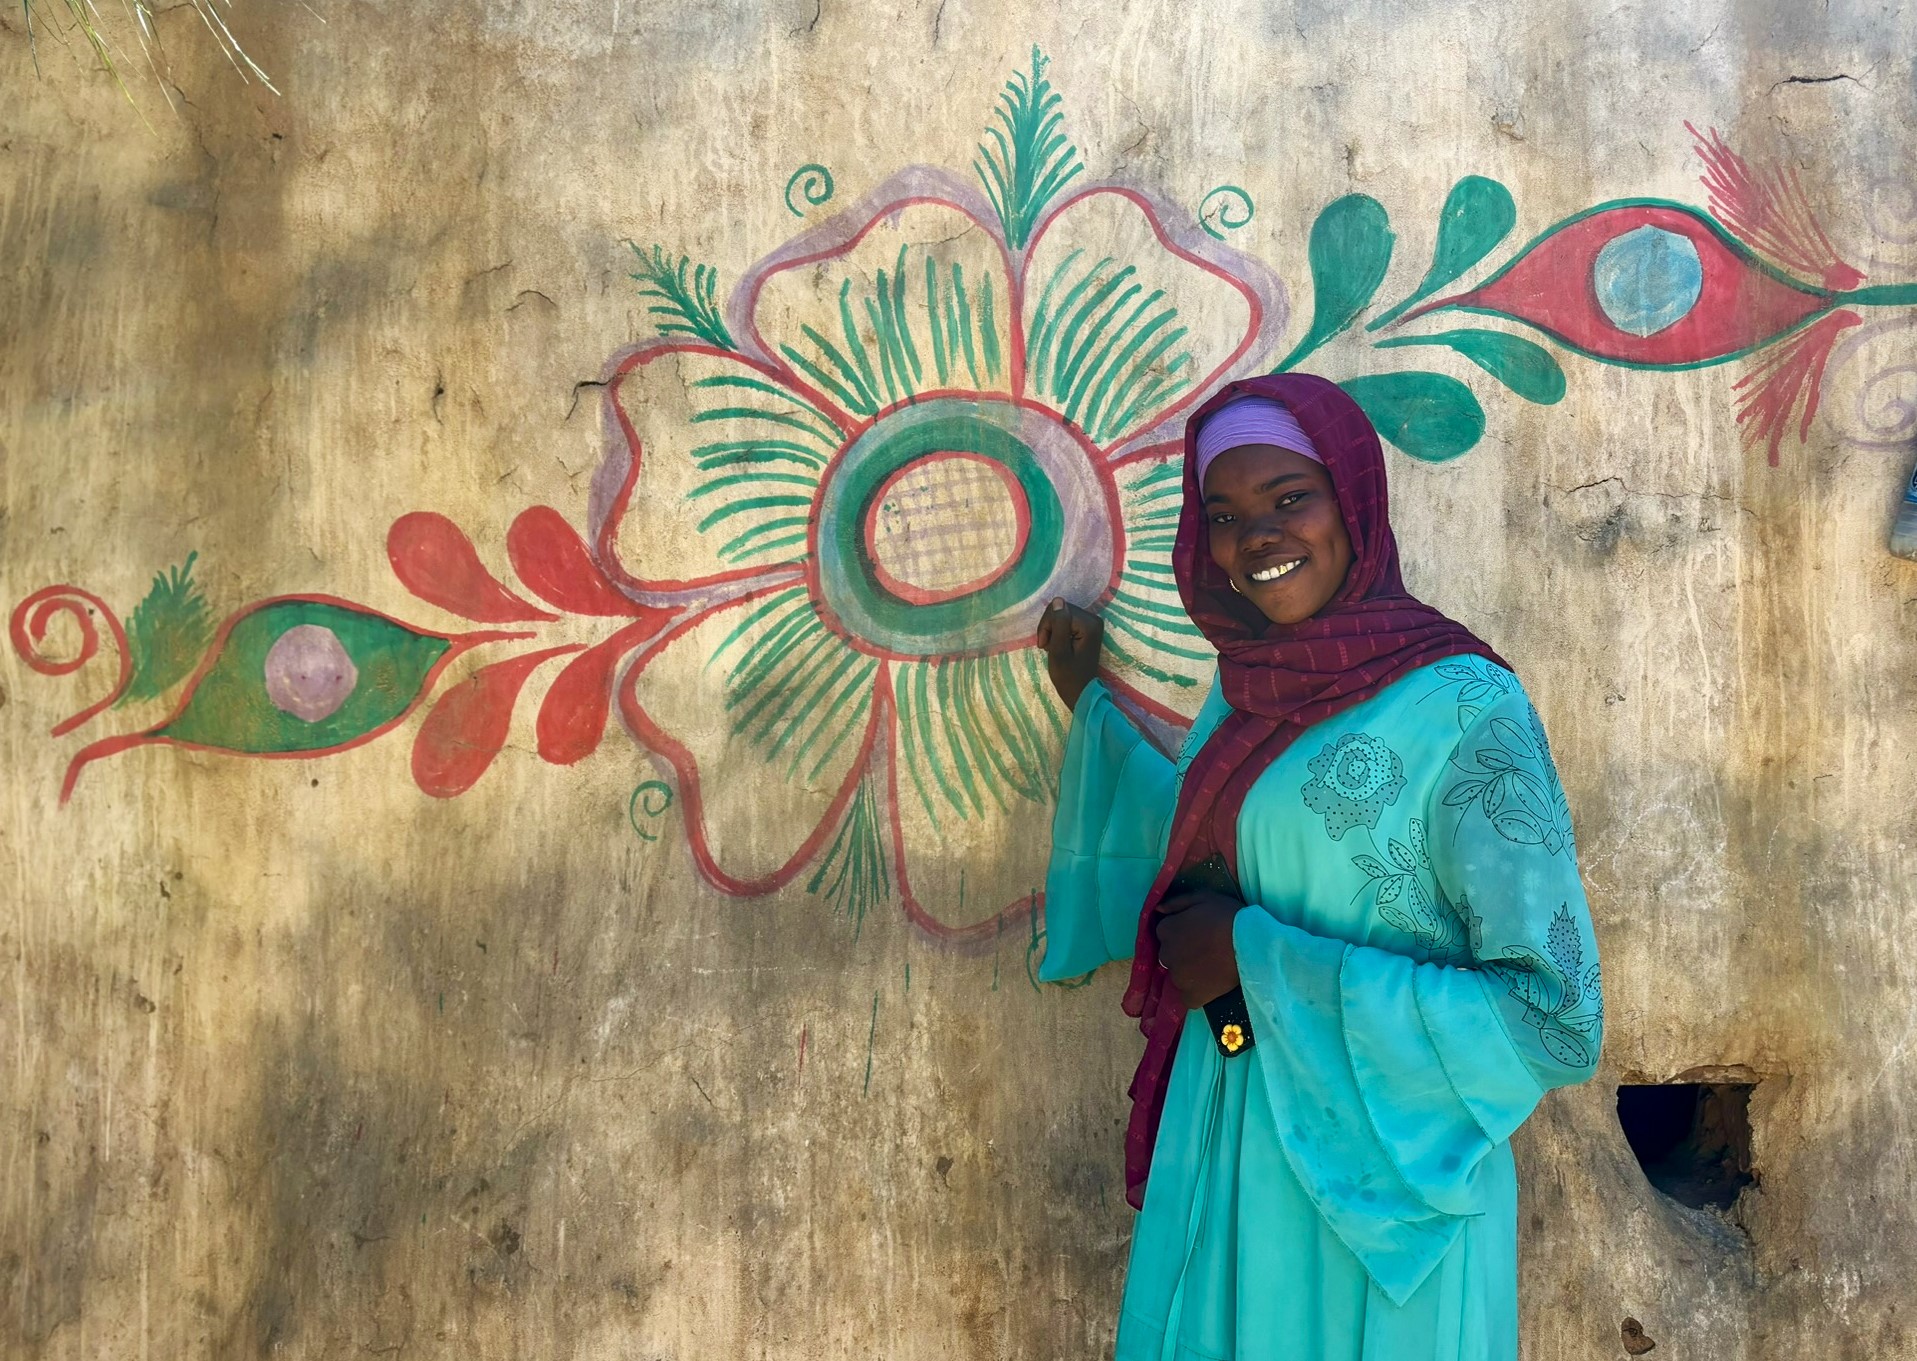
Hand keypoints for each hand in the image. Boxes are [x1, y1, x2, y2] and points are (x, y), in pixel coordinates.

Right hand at [1034, 598, 1102, 710]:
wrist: (1080, 692)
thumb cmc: (1068, 677)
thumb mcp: (1058, 651)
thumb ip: (1058, 625)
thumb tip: (1058, 600)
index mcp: (1089, 624)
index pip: (1058, 609)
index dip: (1047, 626)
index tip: (1046, 646)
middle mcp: (1093, 619)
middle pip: (1060, 610)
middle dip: (1049, 628)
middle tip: (1049, 648)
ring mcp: (1092, 623)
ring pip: (1061, 615)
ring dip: (1052, 631)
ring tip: (1054, 648)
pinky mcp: (1088, 628)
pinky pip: (1066, 621)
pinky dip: (1058, 633)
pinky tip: (1059, 646)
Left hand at [1154, 890, 1242, 1008]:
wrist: (1251, 944)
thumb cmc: (1228, 916)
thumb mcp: (1203, 898)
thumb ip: (1177, 902)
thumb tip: (1158, 910)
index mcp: (1166, 930)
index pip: (1165, 932)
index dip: (1182, 932)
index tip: (1199, 933)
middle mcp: (1166, 955)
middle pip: (1169, 955)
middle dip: (1183, 952)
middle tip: (1206, 950)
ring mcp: (1178, 977)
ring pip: (1179, 975)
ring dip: (1190, 972)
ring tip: (1212, 967)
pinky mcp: (1191, 996)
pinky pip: (1188, 996)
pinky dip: (1197, 992)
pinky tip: (1211, 984)